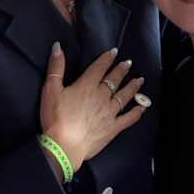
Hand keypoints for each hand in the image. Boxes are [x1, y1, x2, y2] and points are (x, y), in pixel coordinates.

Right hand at [39, 42, 145, 178]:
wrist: (64, 146)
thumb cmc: (55, 117)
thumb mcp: (50, 89)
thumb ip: (56, 67)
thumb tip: (58, 46)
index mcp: (87, 86)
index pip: (99, 67)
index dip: (107, 58)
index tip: (114, 51)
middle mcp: (101, 97)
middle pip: (114, 80)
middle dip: (121, 70)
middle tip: (129, 63)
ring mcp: (109, 113)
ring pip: (124, 96)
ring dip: (132, 87)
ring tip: (139, 80)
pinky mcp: (113, 128)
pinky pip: (129, 119)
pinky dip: (137, 112)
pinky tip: (143, 107)